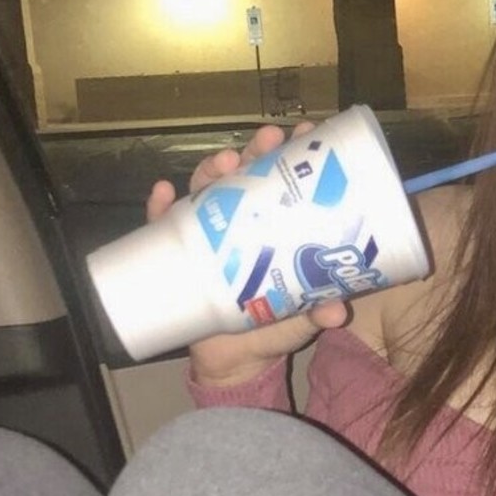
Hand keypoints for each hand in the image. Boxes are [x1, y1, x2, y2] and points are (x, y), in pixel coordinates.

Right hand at [148, 123, 348, 387]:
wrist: (234, 363)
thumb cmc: (271, 329)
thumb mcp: (299, 319)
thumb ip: (316, 312)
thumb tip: (337, 311)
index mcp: (274, 227)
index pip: (283, 181)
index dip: (292, 153)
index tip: (304, 132)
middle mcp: (240, 222)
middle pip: (244, 176)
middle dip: (253, 152)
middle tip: (265, 140)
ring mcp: (206, 236)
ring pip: (204, 191)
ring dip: (210, 171)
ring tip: (223, 163)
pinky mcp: (178, 256)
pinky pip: (161, 227)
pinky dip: (159, 208)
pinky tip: (163, 193)